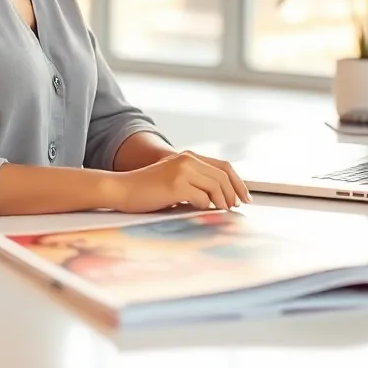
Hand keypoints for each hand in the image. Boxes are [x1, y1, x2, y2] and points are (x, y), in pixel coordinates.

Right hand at [106, 150, 251, 213]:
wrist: (122, 189)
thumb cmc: (147, 190)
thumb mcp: (174, 179)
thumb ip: (194, 182)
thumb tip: (221, 198)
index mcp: (189, 156)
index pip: (223, 166)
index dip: (238, 182)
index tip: (244, 196)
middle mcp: (187, 159)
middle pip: (223, 176)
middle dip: (234, 193)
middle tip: (236, 207)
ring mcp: (182, 170)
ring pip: (215, 187)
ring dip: (222, 202)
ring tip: (221, 211)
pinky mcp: (176, 184)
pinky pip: (201, 198)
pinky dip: (204, 206)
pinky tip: (199, 210)